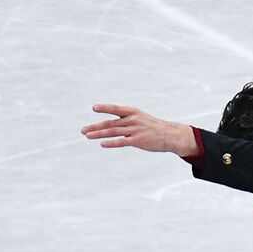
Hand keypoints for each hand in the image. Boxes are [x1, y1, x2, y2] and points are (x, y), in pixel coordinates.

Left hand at [81, 104, 196, 155]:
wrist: (169, 136)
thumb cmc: (153, 128)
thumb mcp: (140, 118)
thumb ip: (126, 120)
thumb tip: (112, 125)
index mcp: (132, 112)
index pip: (115, 108)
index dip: (104, 108)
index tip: (93, 108)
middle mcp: (132, 119)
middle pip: (110, 123)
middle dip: (95, 127)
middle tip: (83, 130)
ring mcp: (135, 130)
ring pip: (113, 131)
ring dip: (98, 134)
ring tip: (87, 136)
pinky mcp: (138, 141)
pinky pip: (122, 141)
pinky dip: (111, 143)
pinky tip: (102, 144)